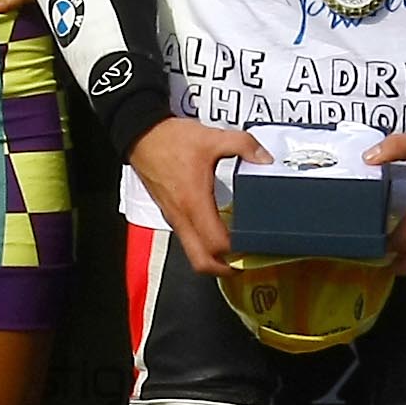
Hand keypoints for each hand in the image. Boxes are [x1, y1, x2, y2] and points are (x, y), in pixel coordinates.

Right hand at [128, 115, 268, 274]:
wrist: (141, 134)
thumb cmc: (171, 139)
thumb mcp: (212, 137)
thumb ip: (244, 145)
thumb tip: (265, 158)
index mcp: (194, 202)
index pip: (215, 244)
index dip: (236, 253)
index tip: (252, 250)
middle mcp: (182, 216)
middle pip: (200, 261)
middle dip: (222, 269)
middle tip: (242, 264)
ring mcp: (174, 216)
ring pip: (192, 251)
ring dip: (212, 257)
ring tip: (233, 250)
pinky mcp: (169, 212)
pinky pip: (186, 238)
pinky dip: (202, 243)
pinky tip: (216, 229)